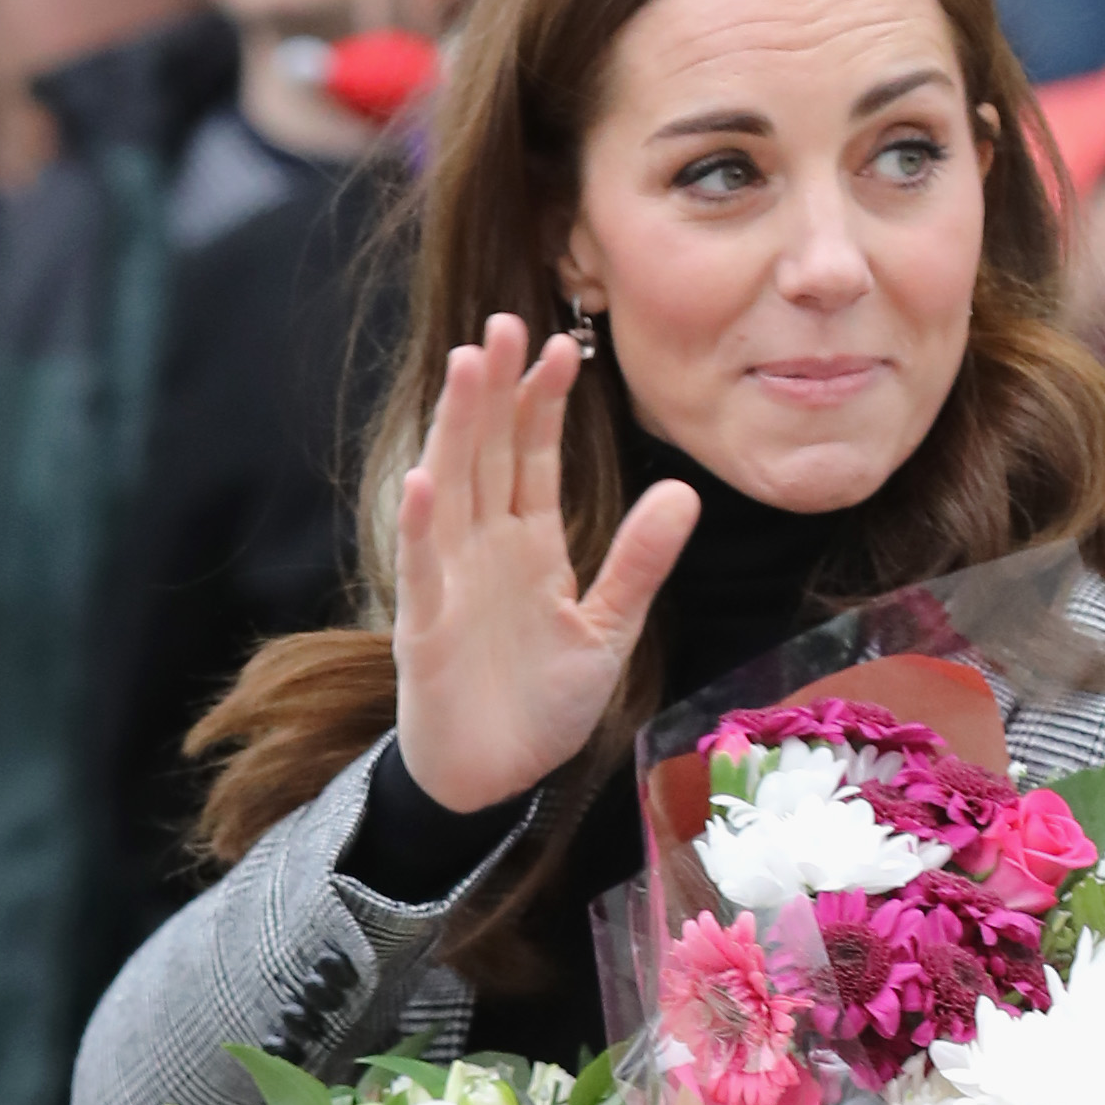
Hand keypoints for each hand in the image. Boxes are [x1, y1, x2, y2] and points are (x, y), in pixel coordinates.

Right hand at [392, 313, 700, 819]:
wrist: (493, 781)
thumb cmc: (542, 706)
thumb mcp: (608, 631)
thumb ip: (638, 563)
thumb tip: (682, 491)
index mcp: (529, 545)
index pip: (532, 456)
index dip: (544, 402)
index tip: (564, 346)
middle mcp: (484, 548)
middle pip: (487, 452)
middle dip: (495, 389)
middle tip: (504, 323)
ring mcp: (449, 582)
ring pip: (451, 489)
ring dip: (456, 429)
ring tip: (466, 366)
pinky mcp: (425, 628)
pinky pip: (421, 569)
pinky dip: (422, 528)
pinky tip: (426, 480)